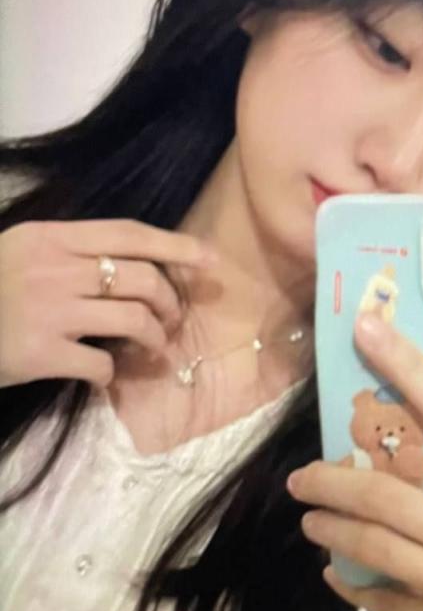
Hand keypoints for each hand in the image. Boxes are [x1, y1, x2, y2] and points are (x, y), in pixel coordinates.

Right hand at [0, 219, 215, 388]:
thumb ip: (73, 254)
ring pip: (135, 321)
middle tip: (169, 321)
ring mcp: (49, 310)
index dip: (175, 246)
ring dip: (154, 340)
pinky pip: (104, 366)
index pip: (128, 234)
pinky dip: (111, 375)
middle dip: (170, 303)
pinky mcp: (42, 353)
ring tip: (149, 349)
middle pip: (143, 279)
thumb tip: (138, 269)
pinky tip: (99, 376)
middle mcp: (54, 268)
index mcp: (51, 237)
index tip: (210, 260)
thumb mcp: (23, 252)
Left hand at [288, 313, 422, 610]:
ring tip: (311, 523)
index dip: (408, 366)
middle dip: (329, 483)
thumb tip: (411, 458)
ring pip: (373, 546)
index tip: (366, 329)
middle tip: (299, 480)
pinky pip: (383, 599)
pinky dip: (354, 585)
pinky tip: (338, 575)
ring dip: (330, 532)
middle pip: (385, 493)